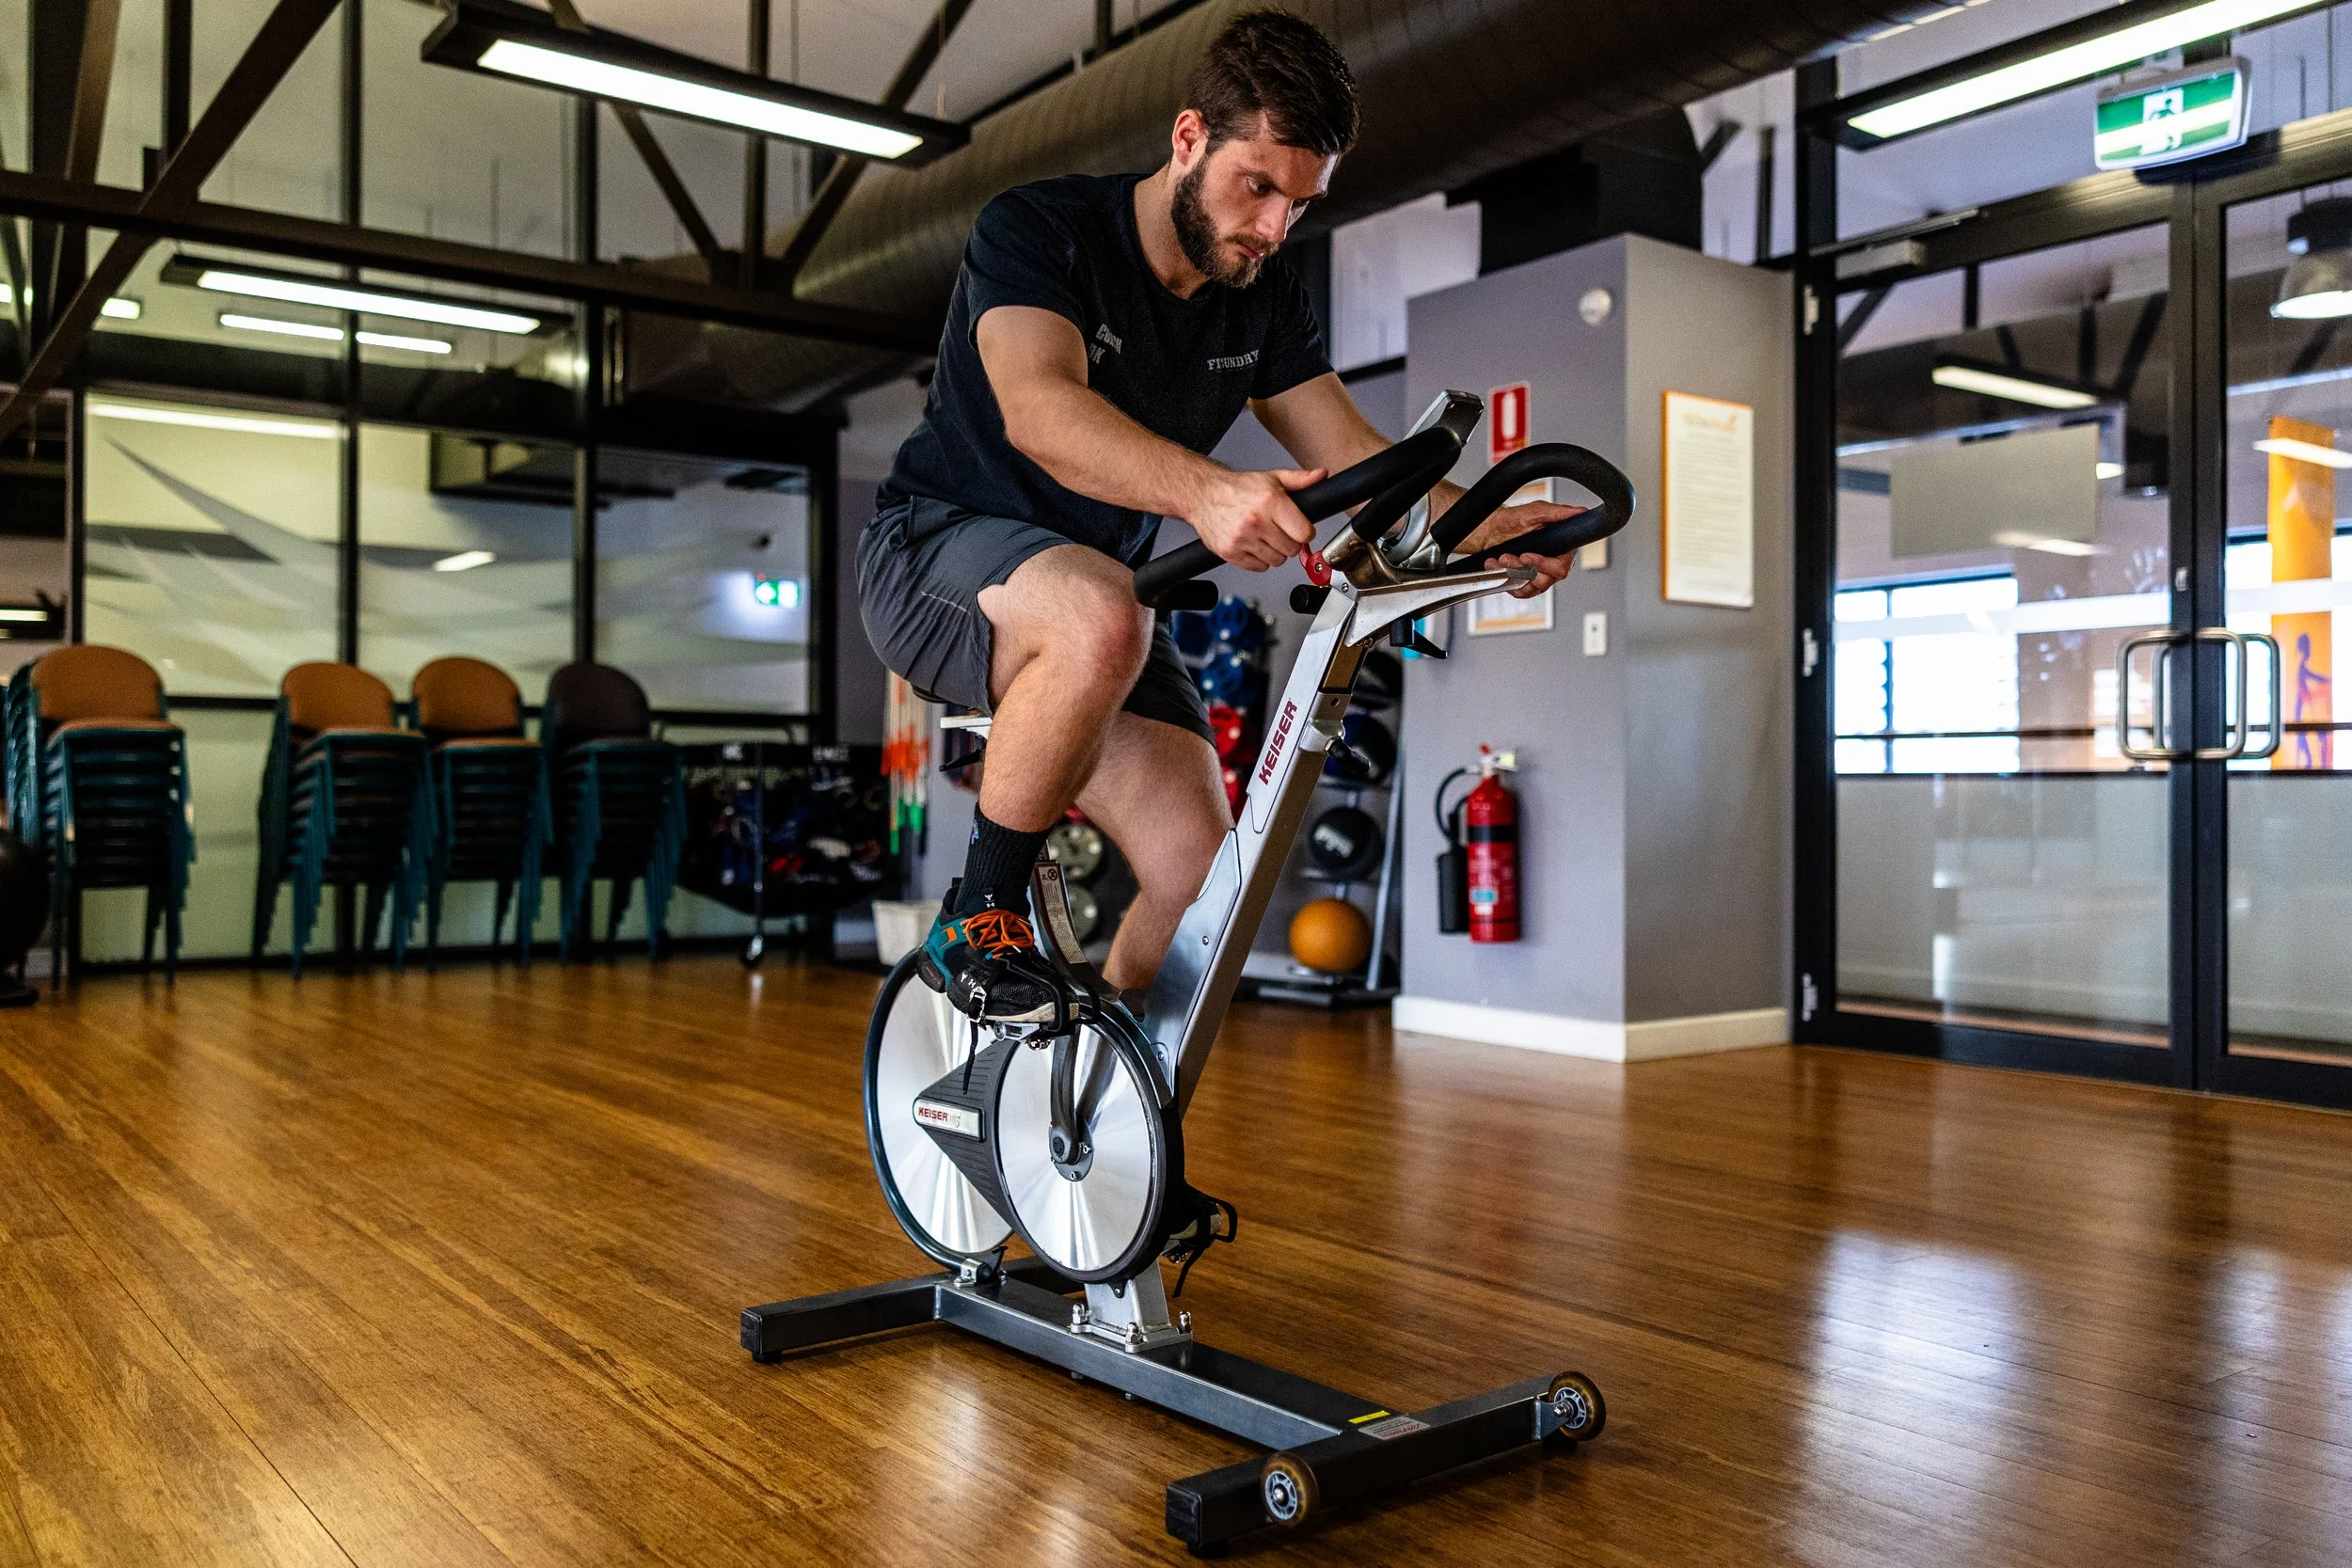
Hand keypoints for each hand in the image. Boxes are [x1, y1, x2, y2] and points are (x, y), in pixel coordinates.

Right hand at [1188, 467, 1323, 571]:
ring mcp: (1242, 539)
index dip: (1305, 532)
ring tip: (1264, 537)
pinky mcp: (1230, 552)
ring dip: (1274, 552)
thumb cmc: (1237, 488)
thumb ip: (1299, 479)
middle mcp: (1256, 521)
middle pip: (1291, 550)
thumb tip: (1321, 475)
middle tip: (1279, 531)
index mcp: (1270, 502)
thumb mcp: (1271, 478)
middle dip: (1289, 542)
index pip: (1304, 533)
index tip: (1299, 529)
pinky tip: (1252, 544)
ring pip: (1276, 561)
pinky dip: (1258, 560)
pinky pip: (1258, 567)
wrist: (1203, 495)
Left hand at [1460, 500, 1586, 599]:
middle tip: (1507, 557)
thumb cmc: (1513, 520)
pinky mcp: (1527, 582)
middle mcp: (1552, 563)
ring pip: (1531, 586)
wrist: (1491, 530)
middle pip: (1546, 580)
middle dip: (1522, 568)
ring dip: (1512, 572)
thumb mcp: (1535, 512)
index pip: (1561, 567)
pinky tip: (1498, 567)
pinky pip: (1522, 592)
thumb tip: (1578, 512)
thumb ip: (1557, 513)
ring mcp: (1539, 574)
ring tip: (1501, 559)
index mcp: (1560, 548)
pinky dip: (1507, 580)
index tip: (1525, 556)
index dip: (1543, 564)